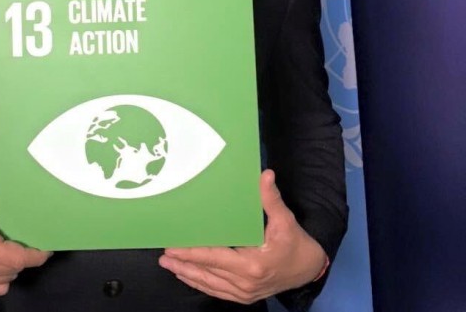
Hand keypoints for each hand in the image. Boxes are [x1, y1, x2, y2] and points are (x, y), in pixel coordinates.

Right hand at [0, 190, 51, 295]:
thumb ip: (14, 205)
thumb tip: (40, 207)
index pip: (18, 258)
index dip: (37, 256)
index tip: (48, 248)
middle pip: (15, 269)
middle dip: (26, 258)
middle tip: (28, 244)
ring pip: (8, 278)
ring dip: (14, 266)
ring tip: (9, 249)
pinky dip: (3, 276)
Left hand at [158, 170, 326, 304]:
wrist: (309, 270)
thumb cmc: (295, 244)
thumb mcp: (286, 220)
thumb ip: (271, 199)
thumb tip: (265, 175)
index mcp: (251, 263)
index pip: (214, 257)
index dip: (192, 253)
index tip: (173, 247)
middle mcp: (244, 281)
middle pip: (207, 272)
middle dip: (183, 263)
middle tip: (163, 255)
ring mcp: (243, 292)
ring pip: (209, 284)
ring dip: (187, 274)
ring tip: (168, 264)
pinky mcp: (244, 296)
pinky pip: (217, 291)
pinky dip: (201, 284)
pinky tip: (188, 276)